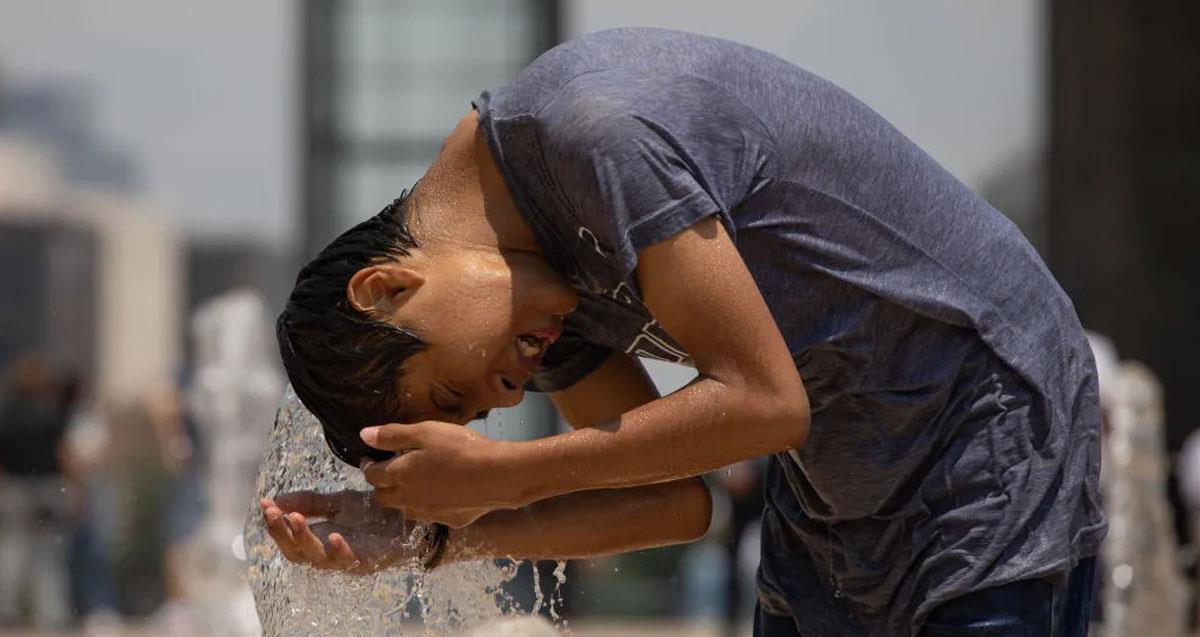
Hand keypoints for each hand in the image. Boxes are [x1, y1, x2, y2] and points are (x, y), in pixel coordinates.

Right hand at [259, 490, 420, 575]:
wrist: (409, 518)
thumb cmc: (371, 515)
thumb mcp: (338, 502)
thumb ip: (310, 502)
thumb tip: (276, 499)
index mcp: (318, 540)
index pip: (288, 538)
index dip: (275, 524)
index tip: (265, 504)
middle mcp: (328, 553)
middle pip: (296, 552)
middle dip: (282, 532)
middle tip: (274, 512)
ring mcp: (347, 560)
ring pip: (318, 558)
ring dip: (305, 539)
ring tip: (296, 519)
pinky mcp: (368, 561)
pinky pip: (350, 561)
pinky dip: (339, 550)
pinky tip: (333, 535)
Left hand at [359, 421, 515, 527]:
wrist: (497, 475)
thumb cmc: (459, 448)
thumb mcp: (425, 432)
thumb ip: (392, 435)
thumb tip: (363, 436)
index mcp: (399, 475)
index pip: (372, 475)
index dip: (368, 466)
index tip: (370, 458)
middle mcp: (409, 499)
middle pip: (383, 497)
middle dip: (381, 484)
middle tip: (389, 471)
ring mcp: (429, 513)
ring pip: (405, 509)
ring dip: (403, 498)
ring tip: (413, 483)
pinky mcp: (449, 520)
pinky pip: (431, 515)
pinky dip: (428, 505)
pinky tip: (441, 495)